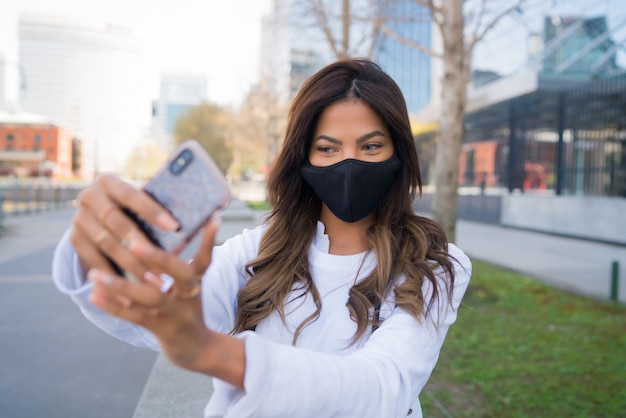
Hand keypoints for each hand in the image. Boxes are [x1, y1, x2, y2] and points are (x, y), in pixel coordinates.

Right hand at [71, 174, 178, 278]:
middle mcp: (89, 197)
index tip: (175, 227)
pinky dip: (114, 275)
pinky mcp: (74, 239)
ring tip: (154, 282)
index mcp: (109, 182)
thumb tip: (198, 221)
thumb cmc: (133, 210)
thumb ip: (159, 208)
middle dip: (142, 246)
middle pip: (117, 223)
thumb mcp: (141, 203)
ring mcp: (78, 219)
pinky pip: (94, 260)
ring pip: (107, 244)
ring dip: (131, 265)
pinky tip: (131, 288)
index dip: (152, 211)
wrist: (97, 217)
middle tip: (164, 265)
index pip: (131, 195)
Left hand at [86, 218, 245, 387]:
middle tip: (135, 244)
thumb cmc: (186, 312)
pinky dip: (113, 306)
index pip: (205, 259)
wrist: (198, 351)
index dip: (208, 240)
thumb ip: (175, 268)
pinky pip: (135, 317)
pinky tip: (93, 295)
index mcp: (196, 283)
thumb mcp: (188, 290)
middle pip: (181, 274)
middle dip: (159, 258)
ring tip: (94, 274)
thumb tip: (154, 239)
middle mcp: (190, 297)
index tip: (213, 217)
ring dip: (121, 285)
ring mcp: (177, 315)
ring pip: (151, 297)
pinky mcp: (163, 330)